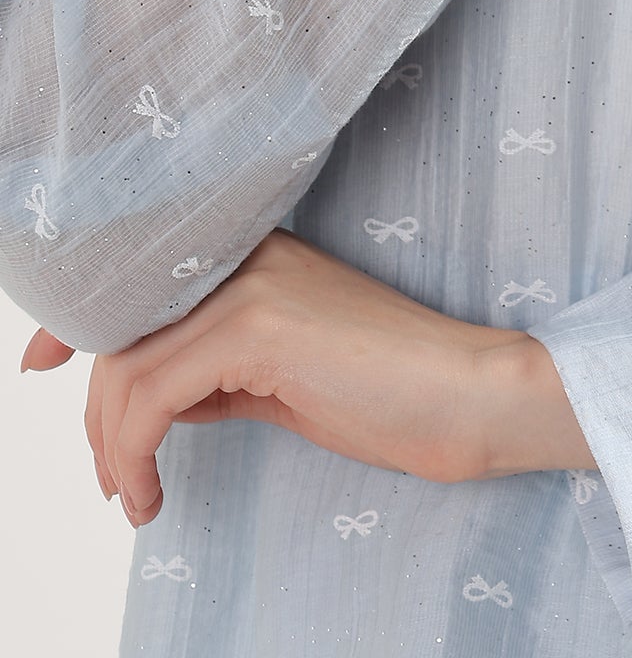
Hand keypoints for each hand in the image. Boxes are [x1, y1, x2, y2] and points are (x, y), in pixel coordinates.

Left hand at [17, 227, 595, 526]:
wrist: (470, 395)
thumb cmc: (395, 393)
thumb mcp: (286, 378)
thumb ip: (222, 371)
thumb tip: (161, 398)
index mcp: (260, 255)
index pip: (144, 279)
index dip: (79, 321)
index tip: (40, 364)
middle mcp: (250, 254)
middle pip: (124, 325)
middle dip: (92, 409)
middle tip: (106, 476)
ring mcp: (253, 283)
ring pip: (128, 364)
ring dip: (111, 446)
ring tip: (134, 495)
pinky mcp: (258, 325)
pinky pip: (153, 393)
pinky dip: (133, 452)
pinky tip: (151, 490)